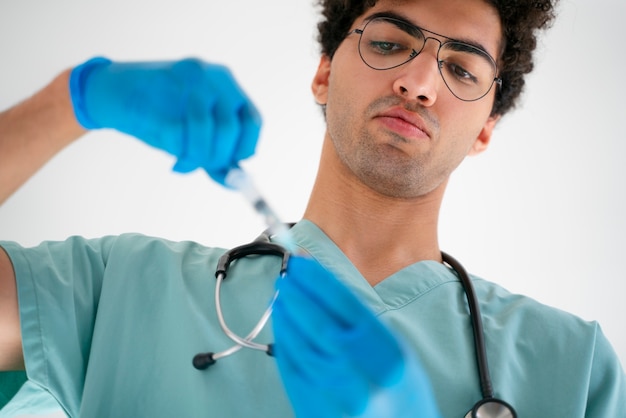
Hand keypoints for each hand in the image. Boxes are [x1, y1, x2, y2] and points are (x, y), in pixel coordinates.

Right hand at [69, 57, 260, 184]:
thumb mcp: (193, 129)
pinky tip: (176, 163)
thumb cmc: (159, 113)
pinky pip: (180, 136)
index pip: (253, 120)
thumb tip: (236, 182)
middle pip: (231, 128)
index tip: (232, 165)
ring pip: (207, 131)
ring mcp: (186, 82)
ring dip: (199, 158)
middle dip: (219, 157)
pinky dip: (182, 157)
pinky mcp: (162, 93)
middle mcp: (211, 77)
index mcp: (226, 82)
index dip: (246, 148)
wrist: (112, 91)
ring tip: (186, 165)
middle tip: (204, 167)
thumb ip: (215, 151)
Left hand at [272, 256, 440, 417]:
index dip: (318, 280)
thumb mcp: (398, 354)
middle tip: (284, 277)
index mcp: (387, 355)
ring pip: (300, 346)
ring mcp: (336, 396)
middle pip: (318, 323)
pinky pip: (292, 370)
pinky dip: (284, 344)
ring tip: (280, 298)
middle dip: (297, 295)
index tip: (301, 262)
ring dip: (285, 317)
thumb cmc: (403, 395)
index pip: (345, 305)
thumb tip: (325, 289)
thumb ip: (365, 326)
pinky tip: (282, 328)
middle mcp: (361, 375)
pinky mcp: (316, 409)